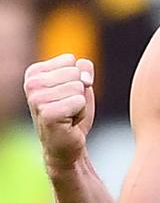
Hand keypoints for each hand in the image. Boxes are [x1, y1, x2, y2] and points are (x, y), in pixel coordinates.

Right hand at [23, 53, 95, 170]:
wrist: (67, 143)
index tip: (66, 93)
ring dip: (79, 102)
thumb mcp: (80, 82)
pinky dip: (80, 113)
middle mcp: (31, 84)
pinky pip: (79, 101)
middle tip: (68, 106)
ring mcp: (37, 99)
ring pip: (79, 86)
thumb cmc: (72, 110)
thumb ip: (84, 68)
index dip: (77, 77)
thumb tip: (84, 78)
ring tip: (68, 114)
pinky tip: (69, 122)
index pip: (70, 60)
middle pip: (75, 72)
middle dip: (79, 90)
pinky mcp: (47, 114)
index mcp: (34, 73)